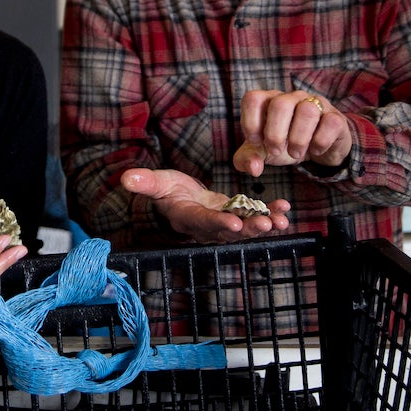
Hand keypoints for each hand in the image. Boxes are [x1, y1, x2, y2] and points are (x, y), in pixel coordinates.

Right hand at [121, 167, 290, 244]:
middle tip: (265, 224)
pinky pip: (255, 219)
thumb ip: (146, 182)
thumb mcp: (158, 183)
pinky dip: (271, 215)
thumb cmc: (168, 190)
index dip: (219, 224)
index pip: (204, 223)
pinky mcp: (237, 218)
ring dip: (265, 224)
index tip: (234, 224)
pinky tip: (284, 210)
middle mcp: (208, 227)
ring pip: (247, 229)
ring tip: (281, 220)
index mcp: (189, 218)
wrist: (181, 199)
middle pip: (230, 231)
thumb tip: (126, 179)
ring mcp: (225, 225)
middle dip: (249, 229)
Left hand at [232, 89, 351, 176]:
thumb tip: (253, 168)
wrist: (319, 148)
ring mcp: (315, 104)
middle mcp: (292, 97)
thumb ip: (248, 158)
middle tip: (277, 151)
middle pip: (280, 104)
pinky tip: (316, 150)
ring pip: (307, 110)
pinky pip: (330, 123)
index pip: (253, 98)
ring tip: (296, 154)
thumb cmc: (285, 144)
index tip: (255, 141)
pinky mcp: (335, 117)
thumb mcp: (264, 151)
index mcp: (269, 101)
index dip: (250, 122)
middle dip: (275, 134)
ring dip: (298, 139)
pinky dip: (320, 142)